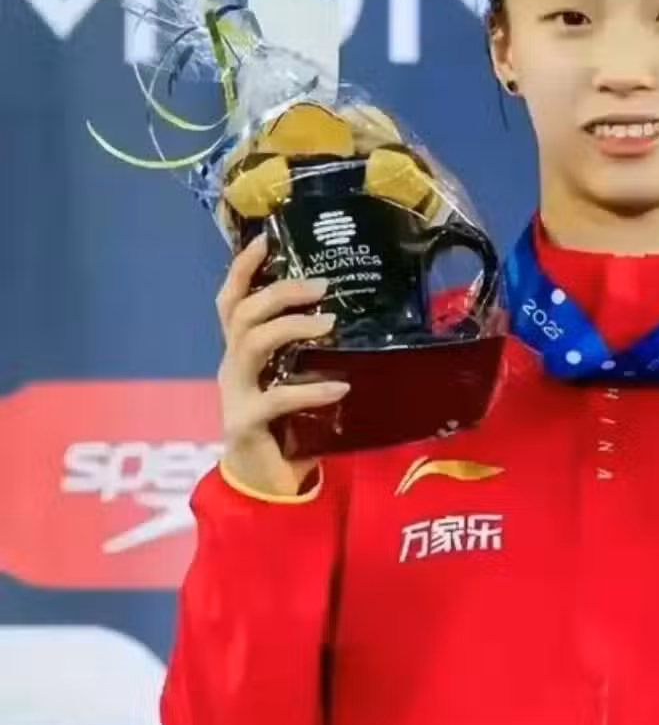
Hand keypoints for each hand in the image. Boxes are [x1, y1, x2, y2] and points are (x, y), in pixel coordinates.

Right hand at [215, 234, 349, 495]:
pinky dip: (311, 389)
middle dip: (279, 292)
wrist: (266, 485)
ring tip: (329, 325)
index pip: (232, 300)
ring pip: (250, 344)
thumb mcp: (299, 381)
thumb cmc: (288, 428)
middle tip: (321, 286)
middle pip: (242, 314)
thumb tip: (360, 320)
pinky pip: (276, 399)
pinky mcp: (245, 423)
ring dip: (291, 328)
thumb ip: (315, 355)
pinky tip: (341, 387)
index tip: (265, 239)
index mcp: (242, 352)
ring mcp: (235, 394)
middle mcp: (232, 366)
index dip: (243, 269)